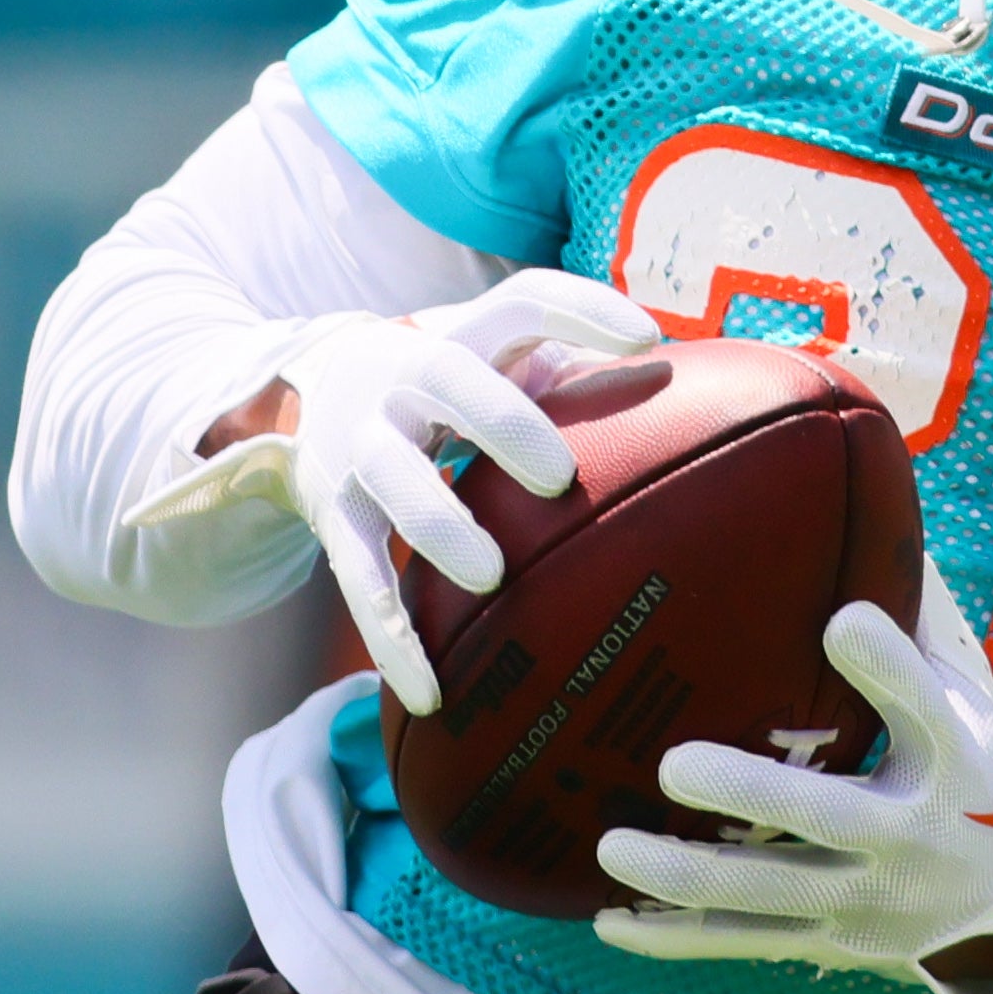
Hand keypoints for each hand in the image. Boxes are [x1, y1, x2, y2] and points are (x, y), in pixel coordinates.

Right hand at [175, 271, 661, 710]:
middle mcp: (403, 380)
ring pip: (393, 480)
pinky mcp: (335, 515)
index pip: (523, 301)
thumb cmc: (448, 381)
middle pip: (448, 378)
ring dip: (438, 524)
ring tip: (489, 577)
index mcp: (459, 334)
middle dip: (501, 421)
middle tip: (558, 476)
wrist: (310, 393)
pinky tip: (430, 692)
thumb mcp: (495, 355)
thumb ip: (572, 364)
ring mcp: (361, 447)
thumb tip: (683, 382)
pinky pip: (361, 579)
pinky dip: (393, 638)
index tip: (644, 336)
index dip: (580, 309)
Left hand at [595, 597, 992, 982]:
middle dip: (751, 793)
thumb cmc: (969, 769)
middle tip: (674, 764)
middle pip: (830, 817)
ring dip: (685, 875)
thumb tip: (868, 520)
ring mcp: (870, 900)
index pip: (925, 707)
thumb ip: (909, 637)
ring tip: (612, 846)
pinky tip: (610, 923)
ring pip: (770, 892)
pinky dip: (676, 936)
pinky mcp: (834, 942)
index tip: (841, 621)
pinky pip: (746, 940)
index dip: (887, 665)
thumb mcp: (966, 703)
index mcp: (953, 760)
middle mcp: (914, 836)